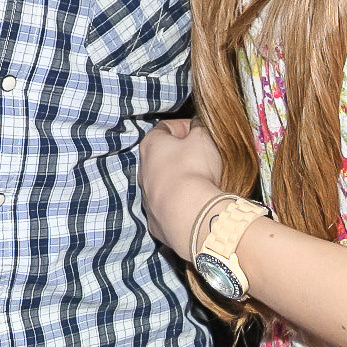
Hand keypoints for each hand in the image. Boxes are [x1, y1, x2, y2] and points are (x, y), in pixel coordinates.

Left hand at [137, 117, 226, 259]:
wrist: (190, 215)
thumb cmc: (195, 170)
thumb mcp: (203, 138)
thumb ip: (200, 126)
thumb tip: (199, 125)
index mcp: (151, 146)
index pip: (166, 128)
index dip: (185, 126)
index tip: (200, 130)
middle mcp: (143, 172)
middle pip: (162, 157)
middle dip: (182, 155)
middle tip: (204, 157)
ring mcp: (147, 199)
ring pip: (164, 185)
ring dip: (180, 182)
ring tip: (202, 184)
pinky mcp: (155, 222)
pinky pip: (168, 209)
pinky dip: (180, 205)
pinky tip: (195, 206)